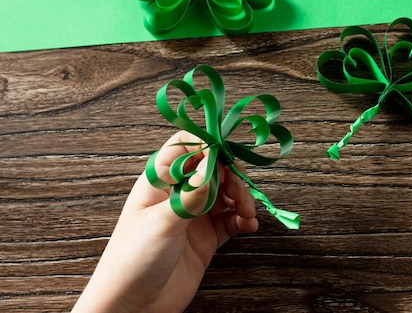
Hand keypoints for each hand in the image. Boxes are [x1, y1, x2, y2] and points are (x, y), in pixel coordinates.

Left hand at [72, 131, 258, 312]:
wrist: (132, 307)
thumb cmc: (132, 260)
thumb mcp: (162, 222)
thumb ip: (191, 193)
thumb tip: (213, 163)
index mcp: (159, 181)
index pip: (185, 146)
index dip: (208, 145)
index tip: (228, 156)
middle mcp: (178, 193)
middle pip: (213, 168)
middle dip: (232, 176)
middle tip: (239, 193)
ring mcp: (193, 215)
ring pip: (226, 193)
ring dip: (242, 198)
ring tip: (248, 213)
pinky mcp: (206, 237)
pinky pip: (231, 219)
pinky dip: (244, 218)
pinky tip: (249, 224)